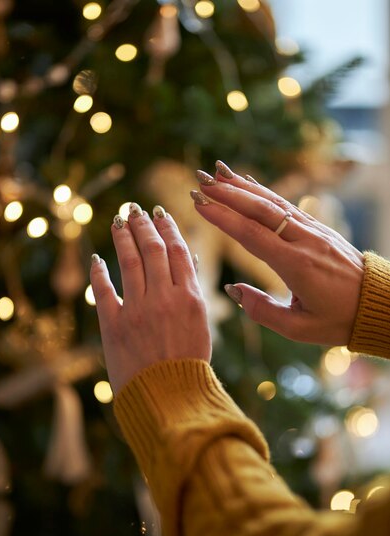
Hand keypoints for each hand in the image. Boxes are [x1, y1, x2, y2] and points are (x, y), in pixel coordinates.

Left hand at [90, 205, 211, 394]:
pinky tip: (97, 258)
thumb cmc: (189, 366)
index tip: (159, 212)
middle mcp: (164, 299)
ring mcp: (138, 311)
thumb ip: (193, 291)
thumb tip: (190, 259)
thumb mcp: (200, 326)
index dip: (168, 227)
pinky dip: (99, 272)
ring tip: (118, 221)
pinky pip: (104, 290)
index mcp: (190, 298)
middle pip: (153, 249)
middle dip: (143, 224)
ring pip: (129, 261)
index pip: (177, 251)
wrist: (170, 400)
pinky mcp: (114, 326)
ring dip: (123, 237)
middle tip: (134, 209)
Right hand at [191, 162, 363, 346]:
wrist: (377, 304)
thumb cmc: (338, 320)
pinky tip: (248, 182)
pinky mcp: (318, 228)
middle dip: (227, 194)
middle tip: (200, 181)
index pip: (252, 235)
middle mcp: (303, 241)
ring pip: (273, 203)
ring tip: (217, 172)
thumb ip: (263, 311)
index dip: (224, 218)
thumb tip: (233, 291)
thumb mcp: (299, 328)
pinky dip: (264, 192)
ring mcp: (313, 231)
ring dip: (243, 186)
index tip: (199, 204)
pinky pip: (286, 205)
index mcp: (296, 265)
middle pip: (260, 211)